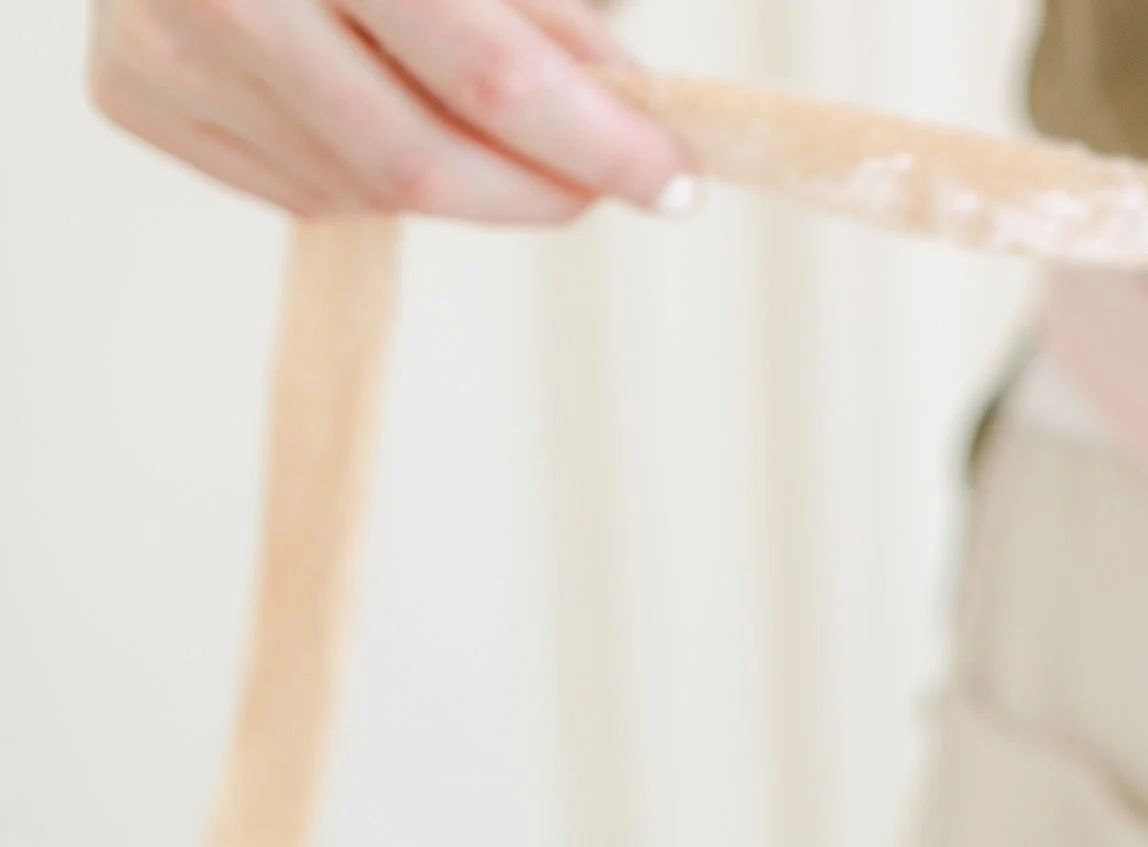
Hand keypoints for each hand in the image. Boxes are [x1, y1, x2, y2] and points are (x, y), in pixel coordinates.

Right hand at [89, 0, 691, 223]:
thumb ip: (540, 5)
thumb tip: (621, 104)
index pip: (485, 72)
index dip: (595, 140)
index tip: (673, 180)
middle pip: (420, 164)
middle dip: (537, 186)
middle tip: (611, 177)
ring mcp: (160, 48)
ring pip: (364, 188)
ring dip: (456, 168)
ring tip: (472, 100)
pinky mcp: (134, 92)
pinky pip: (302, 185)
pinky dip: (366, 162)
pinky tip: (365, 89)